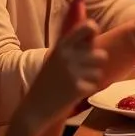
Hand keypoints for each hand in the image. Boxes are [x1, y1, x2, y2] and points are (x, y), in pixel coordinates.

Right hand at [25, 0, 107, 125]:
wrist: (34, 108)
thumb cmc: (47, 82)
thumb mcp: (55, 59)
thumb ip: (73, 47)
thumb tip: (92, 32)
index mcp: (61, 46)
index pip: (87, 27)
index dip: (94, 29)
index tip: (93, 36)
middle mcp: (67, 55)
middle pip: (100, 55)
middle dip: (96, 64)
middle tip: (83, 70)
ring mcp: (72, 71)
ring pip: (98, 71)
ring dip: (91, 78)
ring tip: (76, 82)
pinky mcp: (77, 88)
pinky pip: (94, 85)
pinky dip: (86, 90)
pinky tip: (72, 93)